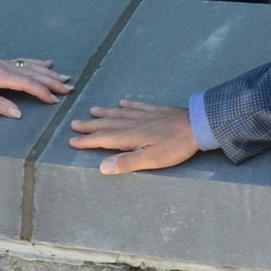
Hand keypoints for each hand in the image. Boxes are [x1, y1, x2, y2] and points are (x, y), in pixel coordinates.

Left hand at [0, 54, 70, 117]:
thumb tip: (18, 114)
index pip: (27, 83)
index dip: (42, 92)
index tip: (55, 100)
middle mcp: (5, 65)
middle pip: (34, 73)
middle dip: (53, 81)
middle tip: (69, 89)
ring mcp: (4, 62)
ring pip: (32, 66)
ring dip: (50, 72)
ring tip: (65, 78)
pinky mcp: (2, 62)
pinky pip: (25, 61)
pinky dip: (38, 63)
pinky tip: (48, 63)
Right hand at [67, 100, 201, 173]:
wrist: (198, 125)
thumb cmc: (175, 146)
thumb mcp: (151, 159)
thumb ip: (127, 162)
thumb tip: (102, 167)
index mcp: (130, 137)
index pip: (103, 139)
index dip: (87, 141)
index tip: (72, 141)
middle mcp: (134, 123)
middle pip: (107, 124)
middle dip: (90, 125)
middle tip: (74, 124)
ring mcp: (145, 115)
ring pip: (119, 113)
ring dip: (104, 113)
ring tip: (92, 111)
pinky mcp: (157, 111)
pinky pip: (137, 106)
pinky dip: (127, 105)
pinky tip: (123, 103)